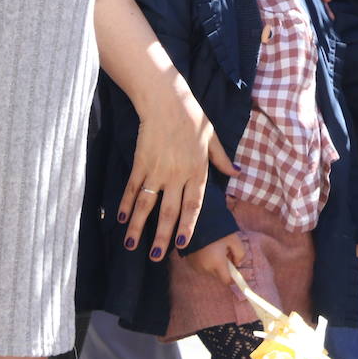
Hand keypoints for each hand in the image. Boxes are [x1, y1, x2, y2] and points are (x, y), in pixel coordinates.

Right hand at [120, 88, 238, 260]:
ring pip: (146, 204)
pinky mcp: (140, 163)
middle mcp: (177, 174)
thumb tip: (236, 172)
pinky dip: (125, 204)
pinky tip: (121, 219)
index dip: (188, 227)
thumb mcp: (212, 137)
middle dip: (162, 236)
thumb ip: (221, 159)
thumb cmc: (192, 118)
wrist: (166, 101)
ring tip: (132, 245)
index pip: (194, 205)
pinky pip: (132, 187)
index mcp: (197, 170)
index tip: (182, 246)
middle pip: (169, 211)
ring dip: (138, 226)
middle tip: (157, 257)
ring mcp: (157, 170)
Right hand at [188, 232, 246, 284]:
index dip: (233, 278)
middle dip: (224, 267)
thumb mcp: (234, 239)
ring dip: (214, 264)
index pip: (226, 281)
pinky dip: (206, 261)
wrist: (195, 223)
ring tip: (214, 248)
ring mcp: (196, 266)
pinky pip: (202, 266)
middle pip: (219, 275)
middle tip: (225, 251)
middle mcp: (205, 268)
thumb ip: (240, 253)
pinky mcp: (190, 263)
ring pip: (210, 271)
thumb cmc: (217, 230)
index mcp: (217, 263)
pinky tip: (206, 249)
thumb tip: (237, 263)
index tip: (235, 271)